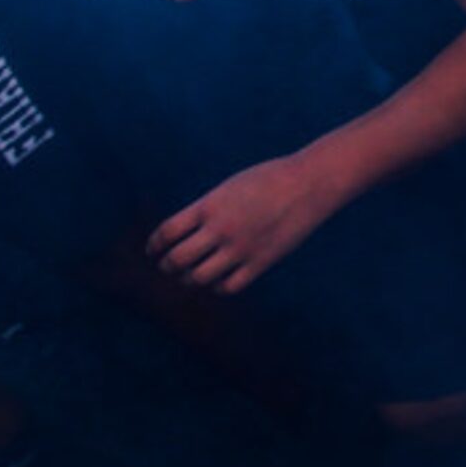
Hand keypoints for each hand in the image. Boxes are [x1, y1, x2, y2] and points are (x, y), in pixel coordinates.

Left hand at [148, 155, 337, 293]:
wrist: (311, 183)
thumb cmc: (269, 180)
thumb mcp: (230, 188)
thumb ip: (205, 211)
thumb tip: (181, 237)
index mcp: (210, 205)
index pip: (166, 233)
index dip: (154, 245)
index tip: (154, 250)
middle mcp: (222, 228)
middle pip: (177, 260)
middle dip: (168, 265)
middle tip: (170, 264)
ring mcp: (242, 247)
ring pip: (198, 278)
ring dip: (189, 278)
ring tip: (192, 273)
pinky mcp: (261, 261)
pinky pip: (227, 286)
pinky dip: (217, 285)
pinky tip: (219, 277)